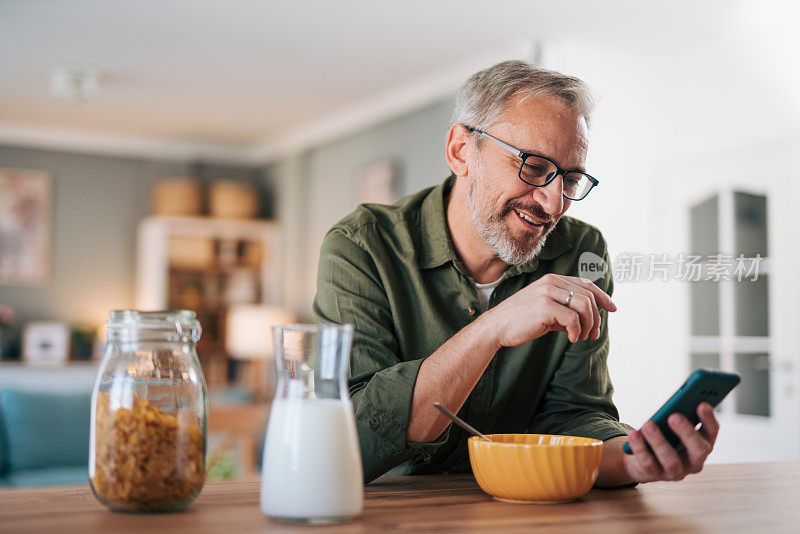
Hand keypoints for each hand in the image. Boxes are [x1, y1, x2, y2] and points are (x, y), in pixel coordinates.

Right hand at [485, 273, 616, 346]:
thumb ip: (566, 311)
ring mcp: (547, 293)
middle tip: (593, 335)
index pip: (586, 284)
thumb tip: (590, 322)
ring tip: (582, 337)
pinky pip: (573, 318)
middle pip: (588, 296)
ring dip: (589, 324)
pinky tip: (571, 339)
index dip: (602, 296)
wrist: (497, 327)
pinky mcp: (544, 307)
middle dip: (596, 318)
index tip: (612, 309)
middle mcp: (551, 282)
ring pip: (584, 305)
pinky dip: (577, 331)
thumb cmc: (521, 321)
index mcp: (552, 280)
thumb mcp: (546, 311)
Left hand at [623, 402, 718, 482]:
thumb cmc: (662, 436)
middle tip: (674, 416)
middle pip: (698, 450)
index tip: (701, 404)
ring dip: (659, 441)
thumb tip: (674, 403)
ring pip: (671, 459)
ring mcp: (675, 472)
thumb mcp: (670, 426)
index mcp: (702, 444)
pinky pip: (648, 462)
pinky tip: (634, 433)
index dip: (709, 419)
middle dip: (687, 432)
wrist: (641, 459)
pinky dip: (640, 447)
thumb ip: (677, 415)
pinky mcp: (655, 475)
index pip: (712, 432)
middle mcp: (693, 461)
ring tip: (648, 424)